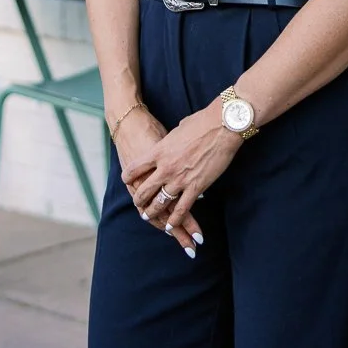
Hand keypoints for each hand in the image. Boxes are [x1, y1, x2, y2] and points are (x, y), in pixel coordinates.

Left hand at [122, 103, 239, 251]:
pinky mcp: (196, 187)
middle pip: (145, 189)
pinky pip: (182, 208)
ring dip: (153, 212)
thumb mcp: (177, 130)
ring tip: (148, 216)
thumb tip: (170, 141)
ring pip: (160, 202)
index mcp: (159, 151)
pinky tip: (170, 225)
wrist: (221, 126)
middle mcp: (166, 167)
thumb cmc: (201, 122)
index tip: (127, 181)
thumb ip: (170, 141)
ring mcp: (180, 179)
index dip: (128, 176)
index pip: (135, 168)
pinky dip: (175, 219)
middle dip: (139, 200)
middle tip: (138, 205)